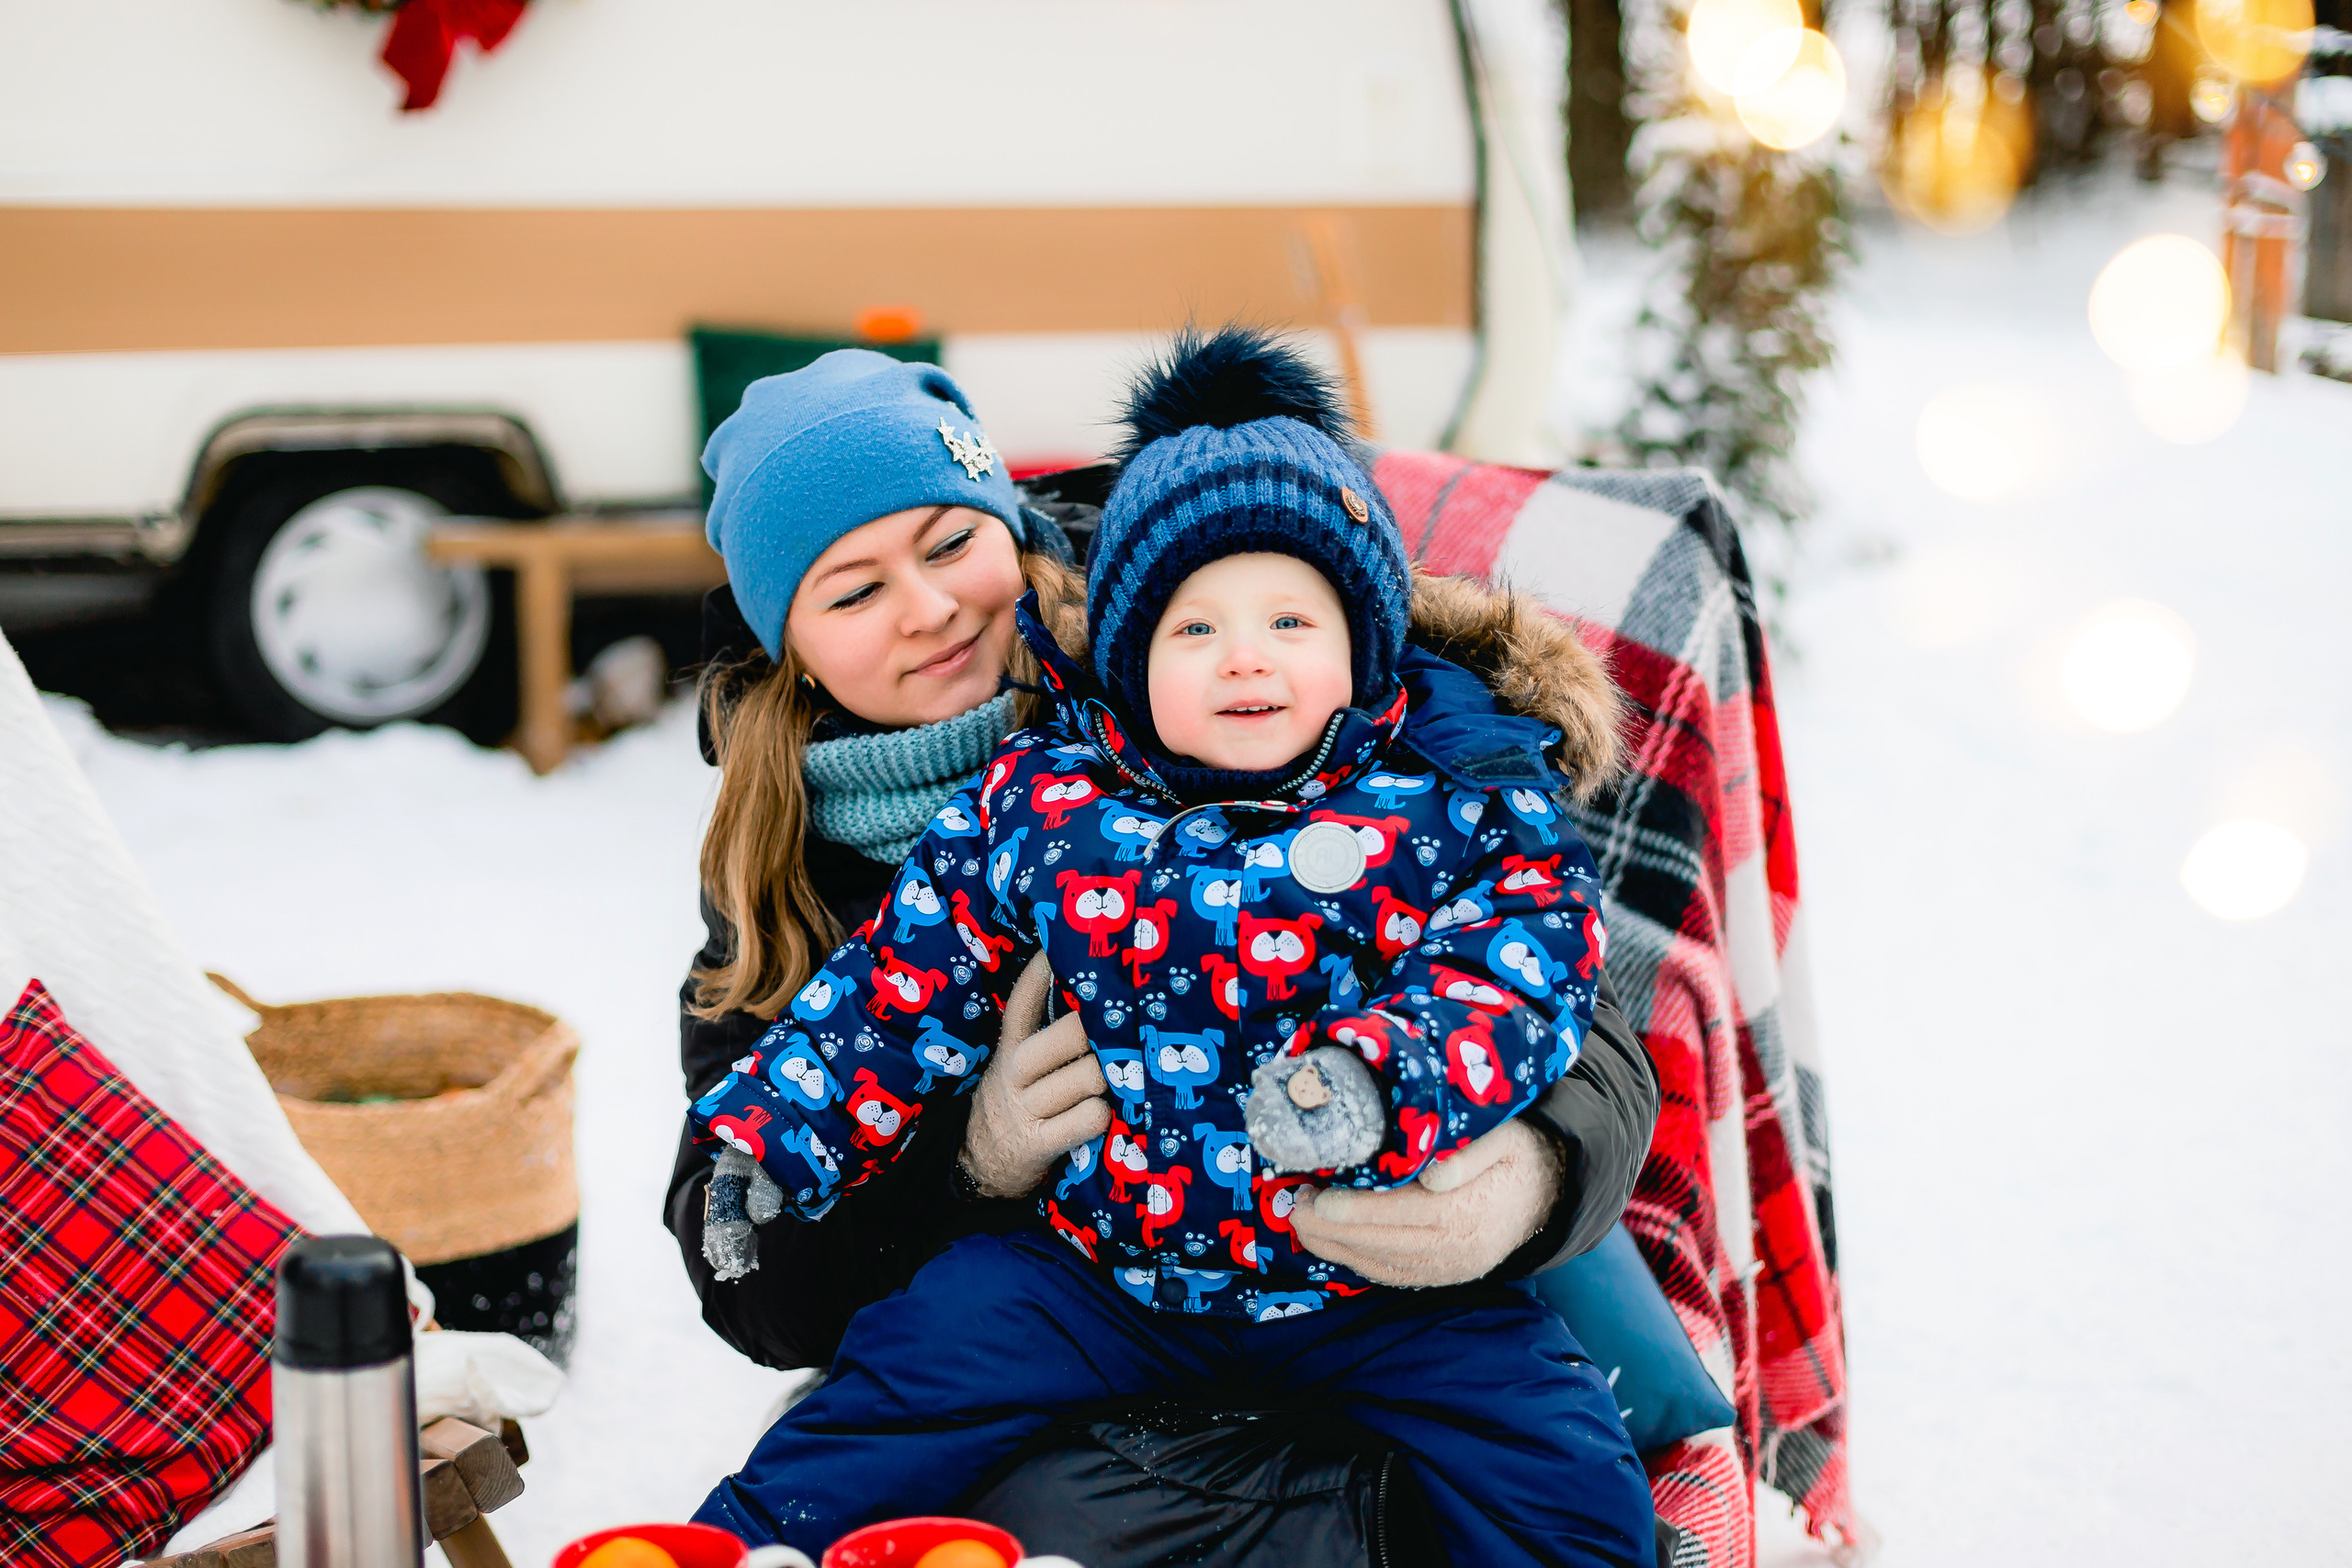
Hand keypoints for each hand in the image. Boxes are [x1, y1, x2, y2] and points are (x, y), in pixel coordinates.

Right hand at [958, 958, 1109, 1198]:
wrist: (980, 1163)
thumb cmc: (1017, 1101)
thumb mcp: (1015, 1063)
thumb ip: (1043, 1034)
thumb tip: (1092, 997)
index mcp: (1010, 1046)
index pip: (1023, 1000)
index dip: (1041, 972)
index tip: (1061, 947)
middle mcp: (1014, 1072)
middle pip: (1068, 1036)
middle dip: (1099, 1034)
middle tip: (1118, 1036)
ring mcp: (1025, 1108)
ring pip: (1087, 1078)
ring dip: (1108, 1078)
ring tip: (1116, 1080)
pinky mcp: (1037, 1143)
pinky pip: (1087, 1119)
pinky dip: (1102, 1115)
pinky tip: (1104, 1115)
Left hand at [1287, 1119, 1563, 1287]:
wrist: (1548, 1193)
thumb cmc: (1516, 1155)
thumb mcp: (1505, 1137)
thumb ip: (1471, 1152)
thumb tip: (1433, 1173)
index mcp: (1469, 1214)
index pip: (1401, 1215)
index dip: (1355, 1209)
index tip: (1319, 1197)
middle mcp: (1457, 1250)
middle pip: (1381, 1243)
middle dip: (1331, 1228)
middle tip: (1296, 1205)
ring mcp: (1449, 1268)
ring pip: (1380, 1264)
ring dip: (1335, 1246)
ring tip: (1302, 1221)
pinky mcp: (1442, 1275)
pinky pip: (1391, 1274)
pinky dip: (1356, 1260)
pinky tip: (1332, 1241)